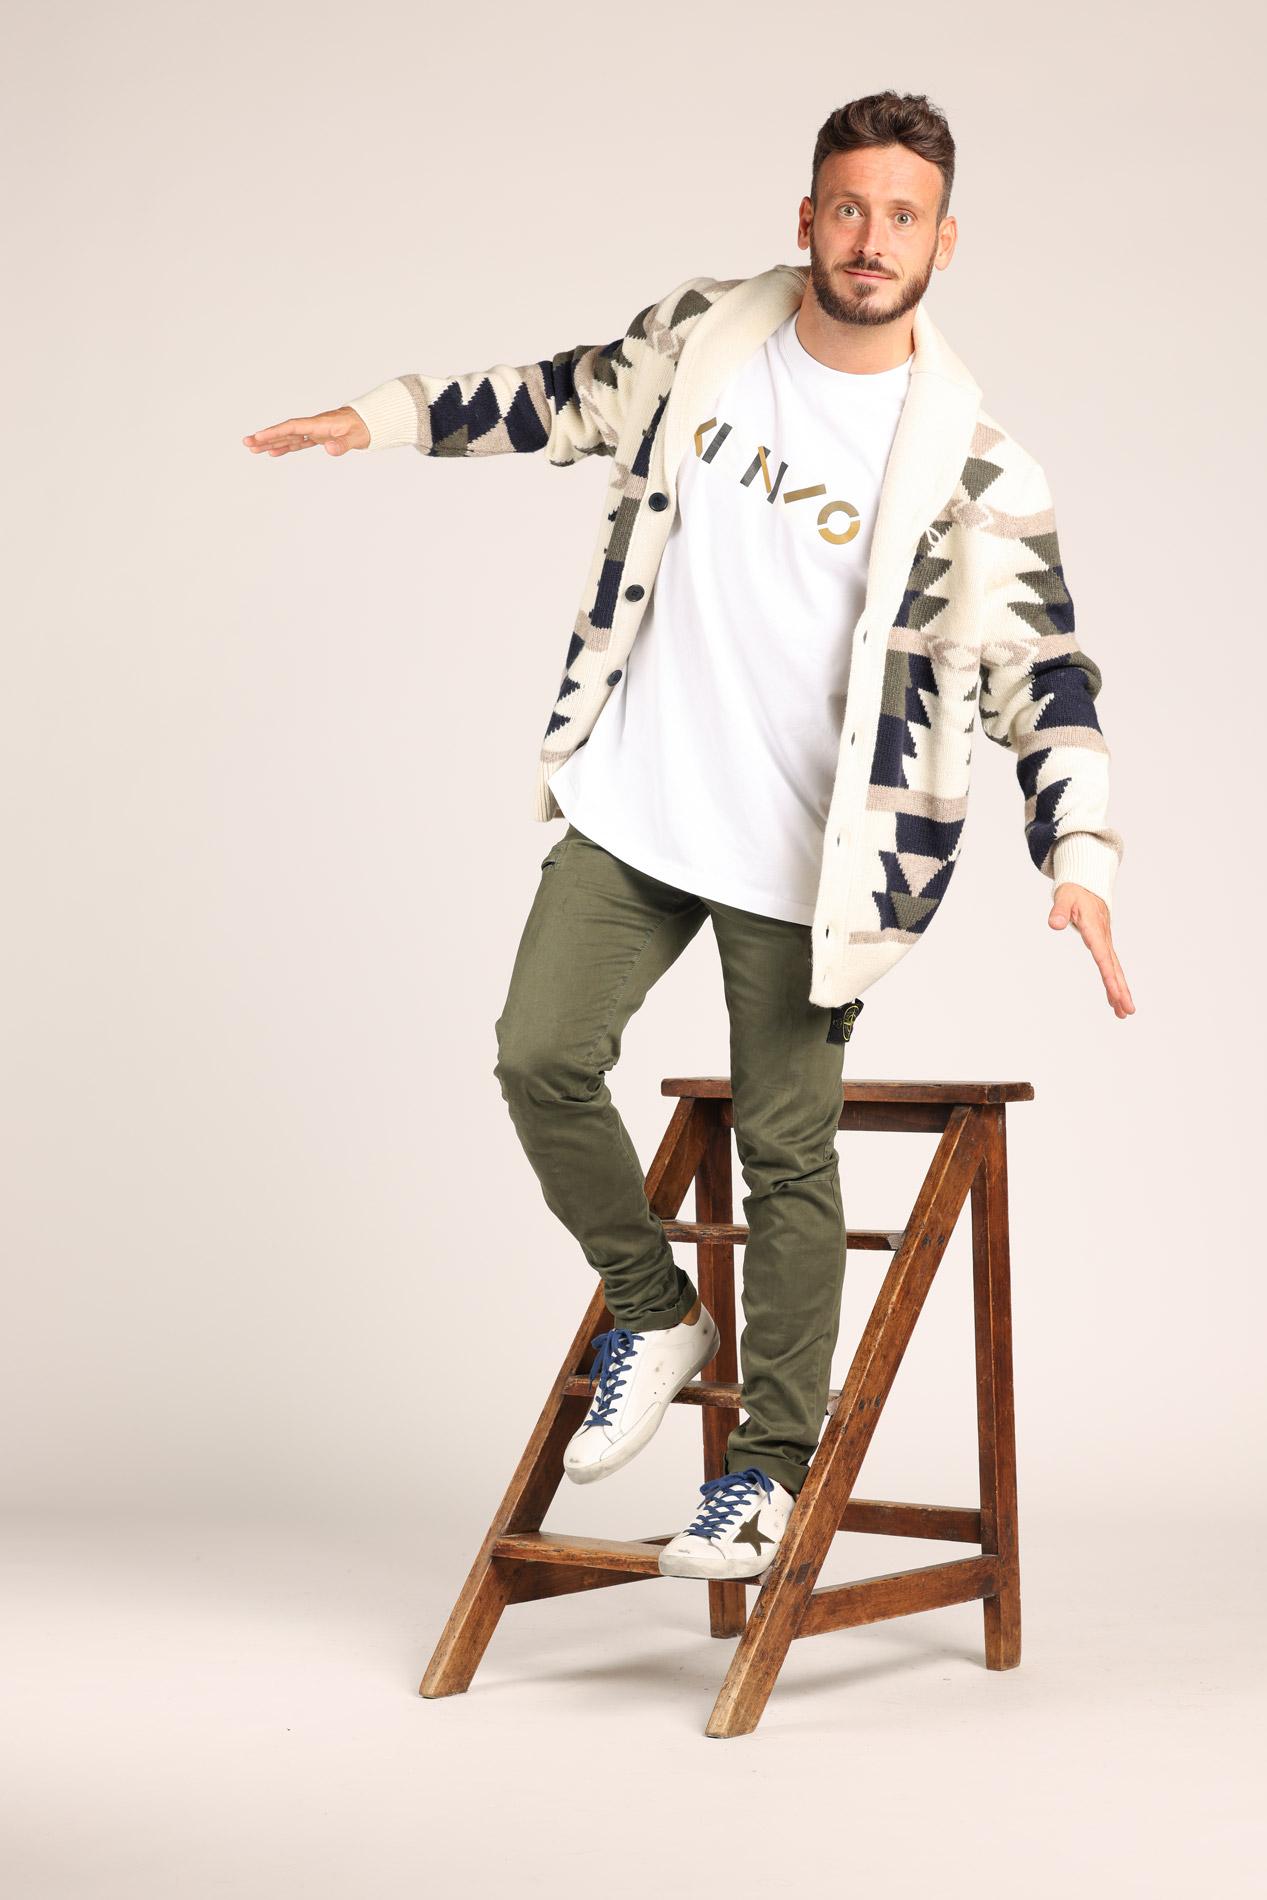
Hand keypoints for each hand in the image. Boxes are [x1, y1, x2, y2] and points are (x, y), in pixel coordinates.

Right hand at [242, 405, 368, 456]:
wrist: (371, 421)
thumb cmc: (364, 427)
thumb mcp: (356, 437)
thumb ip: (343, 444)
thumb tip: (329, 449)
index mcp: (319, 424)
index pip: (292, 428)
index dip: (275, 432)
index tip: (260, 437)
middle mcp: (314, 427)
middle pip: (285, 432)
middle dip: (266, 437)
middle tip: (247, 443)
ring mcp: (315, 432)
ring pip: (289, 437)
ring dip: (271, 443)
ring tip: (253, 449)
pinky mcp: (319, 437)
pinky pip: (298, 443)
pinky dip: (285, 447)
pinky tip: (273, 452)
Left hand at [1049, 883, 1134, 1017]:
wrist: (1087, 885)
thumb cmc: (1075, 892)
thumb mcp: (1064, 898)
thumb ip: (1059, 911)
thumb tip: (1055, 924)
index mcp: (1094, 929)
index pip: (1102, 956)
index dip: (1108, 974)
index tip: (1115, 992)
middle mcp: (1104, 939)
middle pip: (1114, 968)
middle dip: (1121, 990)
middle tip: (1128, 1010)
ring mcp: (1106, 943)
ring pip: (1115, 970)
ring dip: (1120, 991)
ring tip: (1124, 1013)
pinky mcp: (1104, 945)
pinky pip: (1111, 967)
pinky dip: (1114, 983)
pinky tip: (1114, 1000)